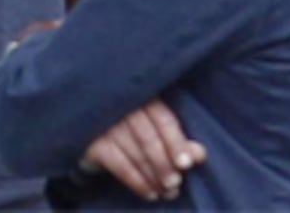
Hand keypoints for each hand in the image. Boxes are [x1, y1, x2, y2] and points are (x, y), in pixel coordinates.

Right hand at [83, 101, 204, 202]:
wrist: (90, 127)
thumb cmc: (130, 126)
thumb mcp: (154, 127)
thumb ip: (177, 139)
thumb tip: (200, 155)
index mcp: (142, 96)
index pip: (163, 119)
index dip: (176, 142)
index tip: (186, 164)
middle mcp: (121, 106)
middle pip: (149, 138)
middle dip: (164, 164)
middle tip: (175, 184)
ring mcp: (104, 123)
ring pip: (135, 153)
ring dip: (153, 176)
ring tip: (167, 192)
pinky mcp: (92, 142)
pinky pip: (119, 165)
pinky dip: (136, 181)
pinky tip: (149, 192)